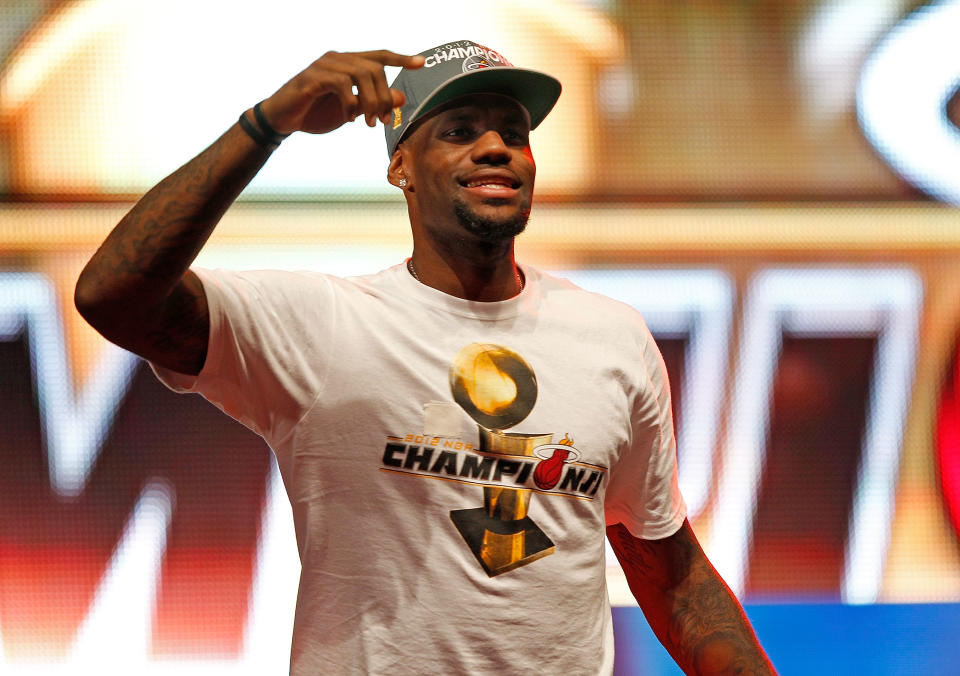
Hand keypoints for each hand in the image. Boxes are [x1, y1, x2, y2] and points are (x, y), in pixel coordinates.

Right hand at [256, 50, 424, 135]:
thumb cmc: (316, 112)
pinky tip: (348, 118)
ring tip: (368, 123)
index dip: (401, 58)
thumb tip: (401, 97)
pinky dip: (350, 104)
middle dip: (384, 97)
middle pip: (375, 68)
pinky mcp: (312, 77)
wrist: (283, 120)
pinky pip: (341, 84)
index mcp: (347, 64)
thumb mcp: (351, 111)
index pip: (379, 56)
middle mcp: (337, 59)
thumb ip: (374, 103)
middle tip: (381, 121)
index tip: (421, 63)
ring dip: (370, 102)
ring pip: (361, 75)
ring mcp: (324, 65)